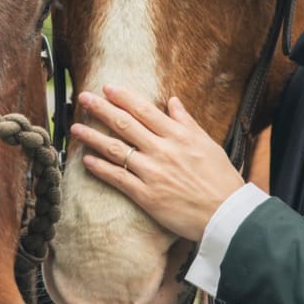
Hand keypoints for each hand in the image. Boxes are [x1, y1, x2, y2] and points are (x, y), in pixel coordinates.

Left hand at [71, 86, 242, 242]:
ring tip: (76, 128)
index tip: (107, 88)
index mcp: (179, 136)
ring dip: (93, 137)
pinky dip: (100, 168)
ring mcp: (153, 173)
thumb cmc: (221, 180)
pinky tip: (86, 160)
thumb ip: (187, 122)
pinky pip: (118, 178)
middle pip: (125, 125)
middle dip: (101, 110)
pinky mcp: (147, 195)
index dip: (123, 98)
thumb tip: (173, 102)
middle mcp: (163, 150)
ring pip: (116, 150)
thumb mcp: (208, 144)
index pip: (145, 111)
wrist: (227, 215)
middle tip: (83, 98)